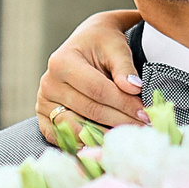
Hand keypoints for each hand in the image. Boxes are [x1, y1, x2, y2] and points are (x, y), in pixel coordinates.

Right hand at [37, 9, 144, 140]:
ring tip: (128, 138)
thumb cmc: (102, 44)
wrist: (86, 44)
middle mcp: (48, 83)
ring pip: (77, 128)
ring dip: (104, 135)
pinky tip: (105, 144)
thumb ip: (125, 68)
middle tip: (143, 128)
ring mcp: (43, 103)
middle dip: (120, 121)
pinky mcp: (44, 118)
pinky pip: (62, 137)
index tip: (145, 113)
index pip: (98, 90)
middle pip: (89, 111)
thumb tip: (134, 88)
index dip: (123, 104)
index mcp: (61, 62)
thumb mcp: (116, 47)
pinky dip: (84, 143)